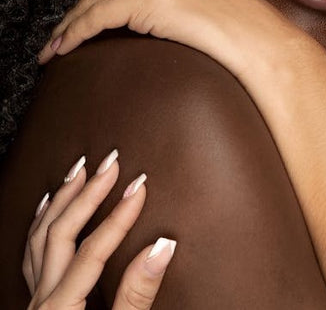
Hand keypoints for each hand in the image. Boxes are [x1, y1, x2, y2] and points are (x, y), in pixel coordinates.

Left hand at [25, 151, 173, 308]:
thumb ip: (137, 294)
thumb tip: (161, 249)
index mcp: (61, 307)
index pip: (92, 251)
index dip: (119, 216)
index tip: (140, 186)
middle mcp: (41, 298)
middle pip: (60, 234)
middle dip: (88, 194)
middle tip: (111, 163)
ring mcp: (35, 298)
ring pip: (40, 238)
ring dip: (62, 200)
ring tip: (80, 171)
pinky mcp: (37, 301)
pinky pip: (31, 253)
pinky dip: (41, 224)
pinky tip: (50, 205)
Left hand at [38, 0, 317, 78]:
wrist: (266, 46)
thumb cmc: (248, 35)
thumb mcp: (210, 3)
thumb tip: (152, 19)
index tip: (83, 18)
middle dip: (79, 8)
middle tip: (62, 36)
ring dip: (70, 23)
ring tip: (57, 47)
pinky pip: (97, 15)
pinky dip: (75, 31)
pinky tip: (65, 48)